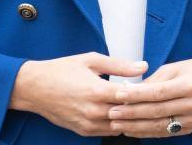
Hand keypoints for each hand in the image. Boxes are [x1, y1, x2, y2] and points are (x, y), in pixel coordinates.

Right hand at [9, 53, 146, 136]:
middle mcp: (93, 111)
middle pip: (128, 114)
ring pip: (120, 126)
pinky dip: (119, 124)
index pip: (131, 97)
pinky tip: (125, 114)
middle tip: (155, 98)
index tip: (156, 87)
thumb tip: (143, 66)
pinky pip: (108, 131)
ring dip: (131, 117)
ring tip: (142, 107)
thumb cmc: (62, 70)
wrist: (34, 88)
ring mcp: (88, 124)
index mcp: (97, 90)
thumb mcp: (91, 60)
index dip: (146, 93)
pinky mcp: (83, 131)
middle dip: (142, 106)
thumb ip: (120, 65)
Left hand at [106, 58, 191, 137]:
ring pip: (158, 125)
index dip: (137, 95)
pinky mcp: (189, 128)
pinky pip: (163, 132)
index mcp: (190, 85)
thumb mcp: (173, 68)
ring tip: (116, 123)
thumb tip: (128, 90)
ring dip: (134, 125)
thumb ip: (152, 80)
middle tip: (112, 111)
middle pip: (156, 110)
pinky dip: (145, 132)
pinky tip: (130, 129)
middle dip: (131, 112)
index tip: (118, 94)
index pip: (158, 92)